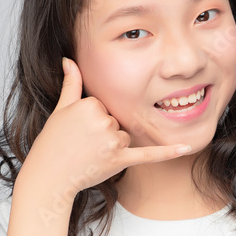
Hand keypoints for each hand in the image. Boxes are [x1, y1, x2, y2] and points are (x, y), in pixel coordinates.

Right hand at [26, 56, 191, 194]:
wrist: (49, 176)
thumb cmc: (52, 143)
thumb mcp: (61, 109)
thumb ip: (71, 83)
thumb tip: (69, 60)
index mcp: (90, 105)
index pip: (103, 105)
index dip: (91, 118)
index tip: (77, 129)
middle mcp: (103, 121)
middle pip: (115, 120)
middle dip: (102, 132)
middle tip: (81, 144)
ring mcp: (112, 142)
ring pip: (124, 136)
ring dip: (112, 146)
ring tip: (89, 154)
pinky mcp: (119, 160)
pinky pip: (149, 154)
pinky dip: (168, 152)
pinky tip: (186, 148)